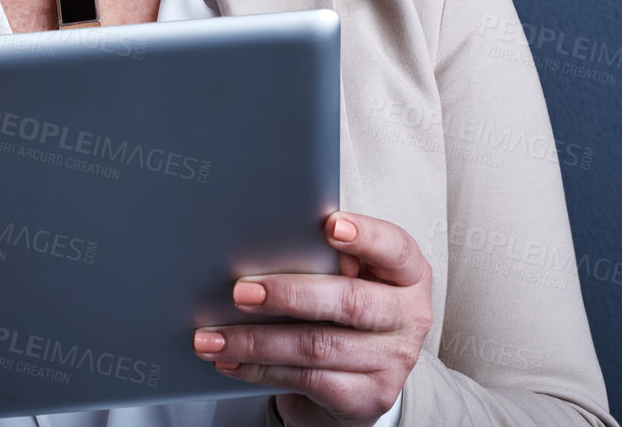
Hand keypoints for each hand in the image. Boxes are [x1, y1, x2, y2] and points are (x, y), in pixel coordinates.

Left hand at [190, 211, 432, 426]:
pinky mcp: (369, 397)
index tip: (329, 225)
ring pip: (317, 346)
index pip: (395, 248)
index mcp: (408, 274)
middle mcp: (408, 316)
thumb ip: (324, 258)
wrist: (362, 378)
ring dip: (256, 341)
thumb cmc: (346, 310)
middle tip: (240, 291)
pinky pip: (308, 380)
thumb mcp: (348, 277)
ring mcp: (392, 361)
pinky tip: (231, 362)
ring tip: (212, 337)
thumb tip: (262, 243)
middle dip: (289, 295)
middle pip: (349, 301)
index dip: (365, 236)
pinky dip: (261, 370)